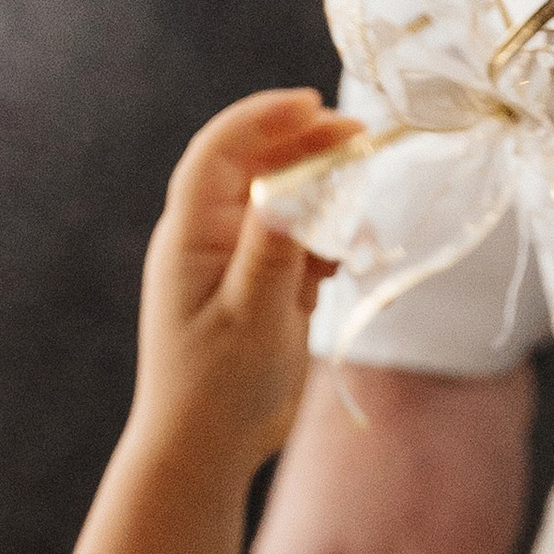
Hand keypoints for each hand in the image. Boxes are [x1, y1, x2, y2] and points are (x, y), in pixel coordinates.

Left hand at [127, 87, 358, 482]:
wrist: (203, 451)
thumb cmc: (216, 390)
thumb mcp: (250, 318)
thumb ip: (271, 250)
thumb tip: (288, 186)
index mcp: (190, 237)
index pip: (220, 151)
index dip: (263, 117)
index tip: (314, 102)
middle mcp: (207, 239)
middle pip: (256, 166)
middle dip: (306, 147)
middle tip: (361, 140)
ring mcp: (233, 263)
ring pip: (281, 203)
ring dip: (321, 194)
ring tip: (363, 198)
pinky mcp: (258, 289)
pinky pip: (293, 243)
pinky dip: (323, 238)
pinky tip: (349, 251)